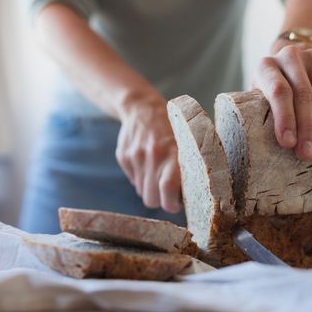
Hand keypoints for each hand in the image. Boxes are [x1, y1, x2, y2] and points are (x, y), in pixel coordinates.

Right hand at [115, 91, 181, 212]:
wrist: (142, 106)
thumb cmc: (171, 128)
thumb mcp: (185, 143)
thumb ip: (185, 168)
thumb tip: (187, 197)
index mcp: (172, 151)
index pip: (167, 188)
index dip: (171, 204)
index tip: (175, 205)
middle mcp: (153, 154)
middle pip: (151, 198)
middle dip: (160, 200)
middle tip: (168, 193)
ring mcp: (135, 156)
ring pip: (142, 192)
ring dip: (150, 188)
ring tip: (158, 173)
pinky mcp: (123, 156)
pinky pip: (133, 180)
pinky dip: (141, 177)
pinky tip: (147, 163)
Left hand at [253, 42, 311, 159]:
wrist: (285, 64)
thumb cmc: (265, 92)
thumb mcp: (256, 98)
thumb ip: (260, 113)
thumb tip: (264, 148)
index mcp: (267, 66)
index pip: (279, 91)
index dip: (285, 118)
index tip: (288, 144)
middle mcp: (290, 57)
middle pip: (304, 94)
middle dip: (307, 128)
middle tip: (308, 154)